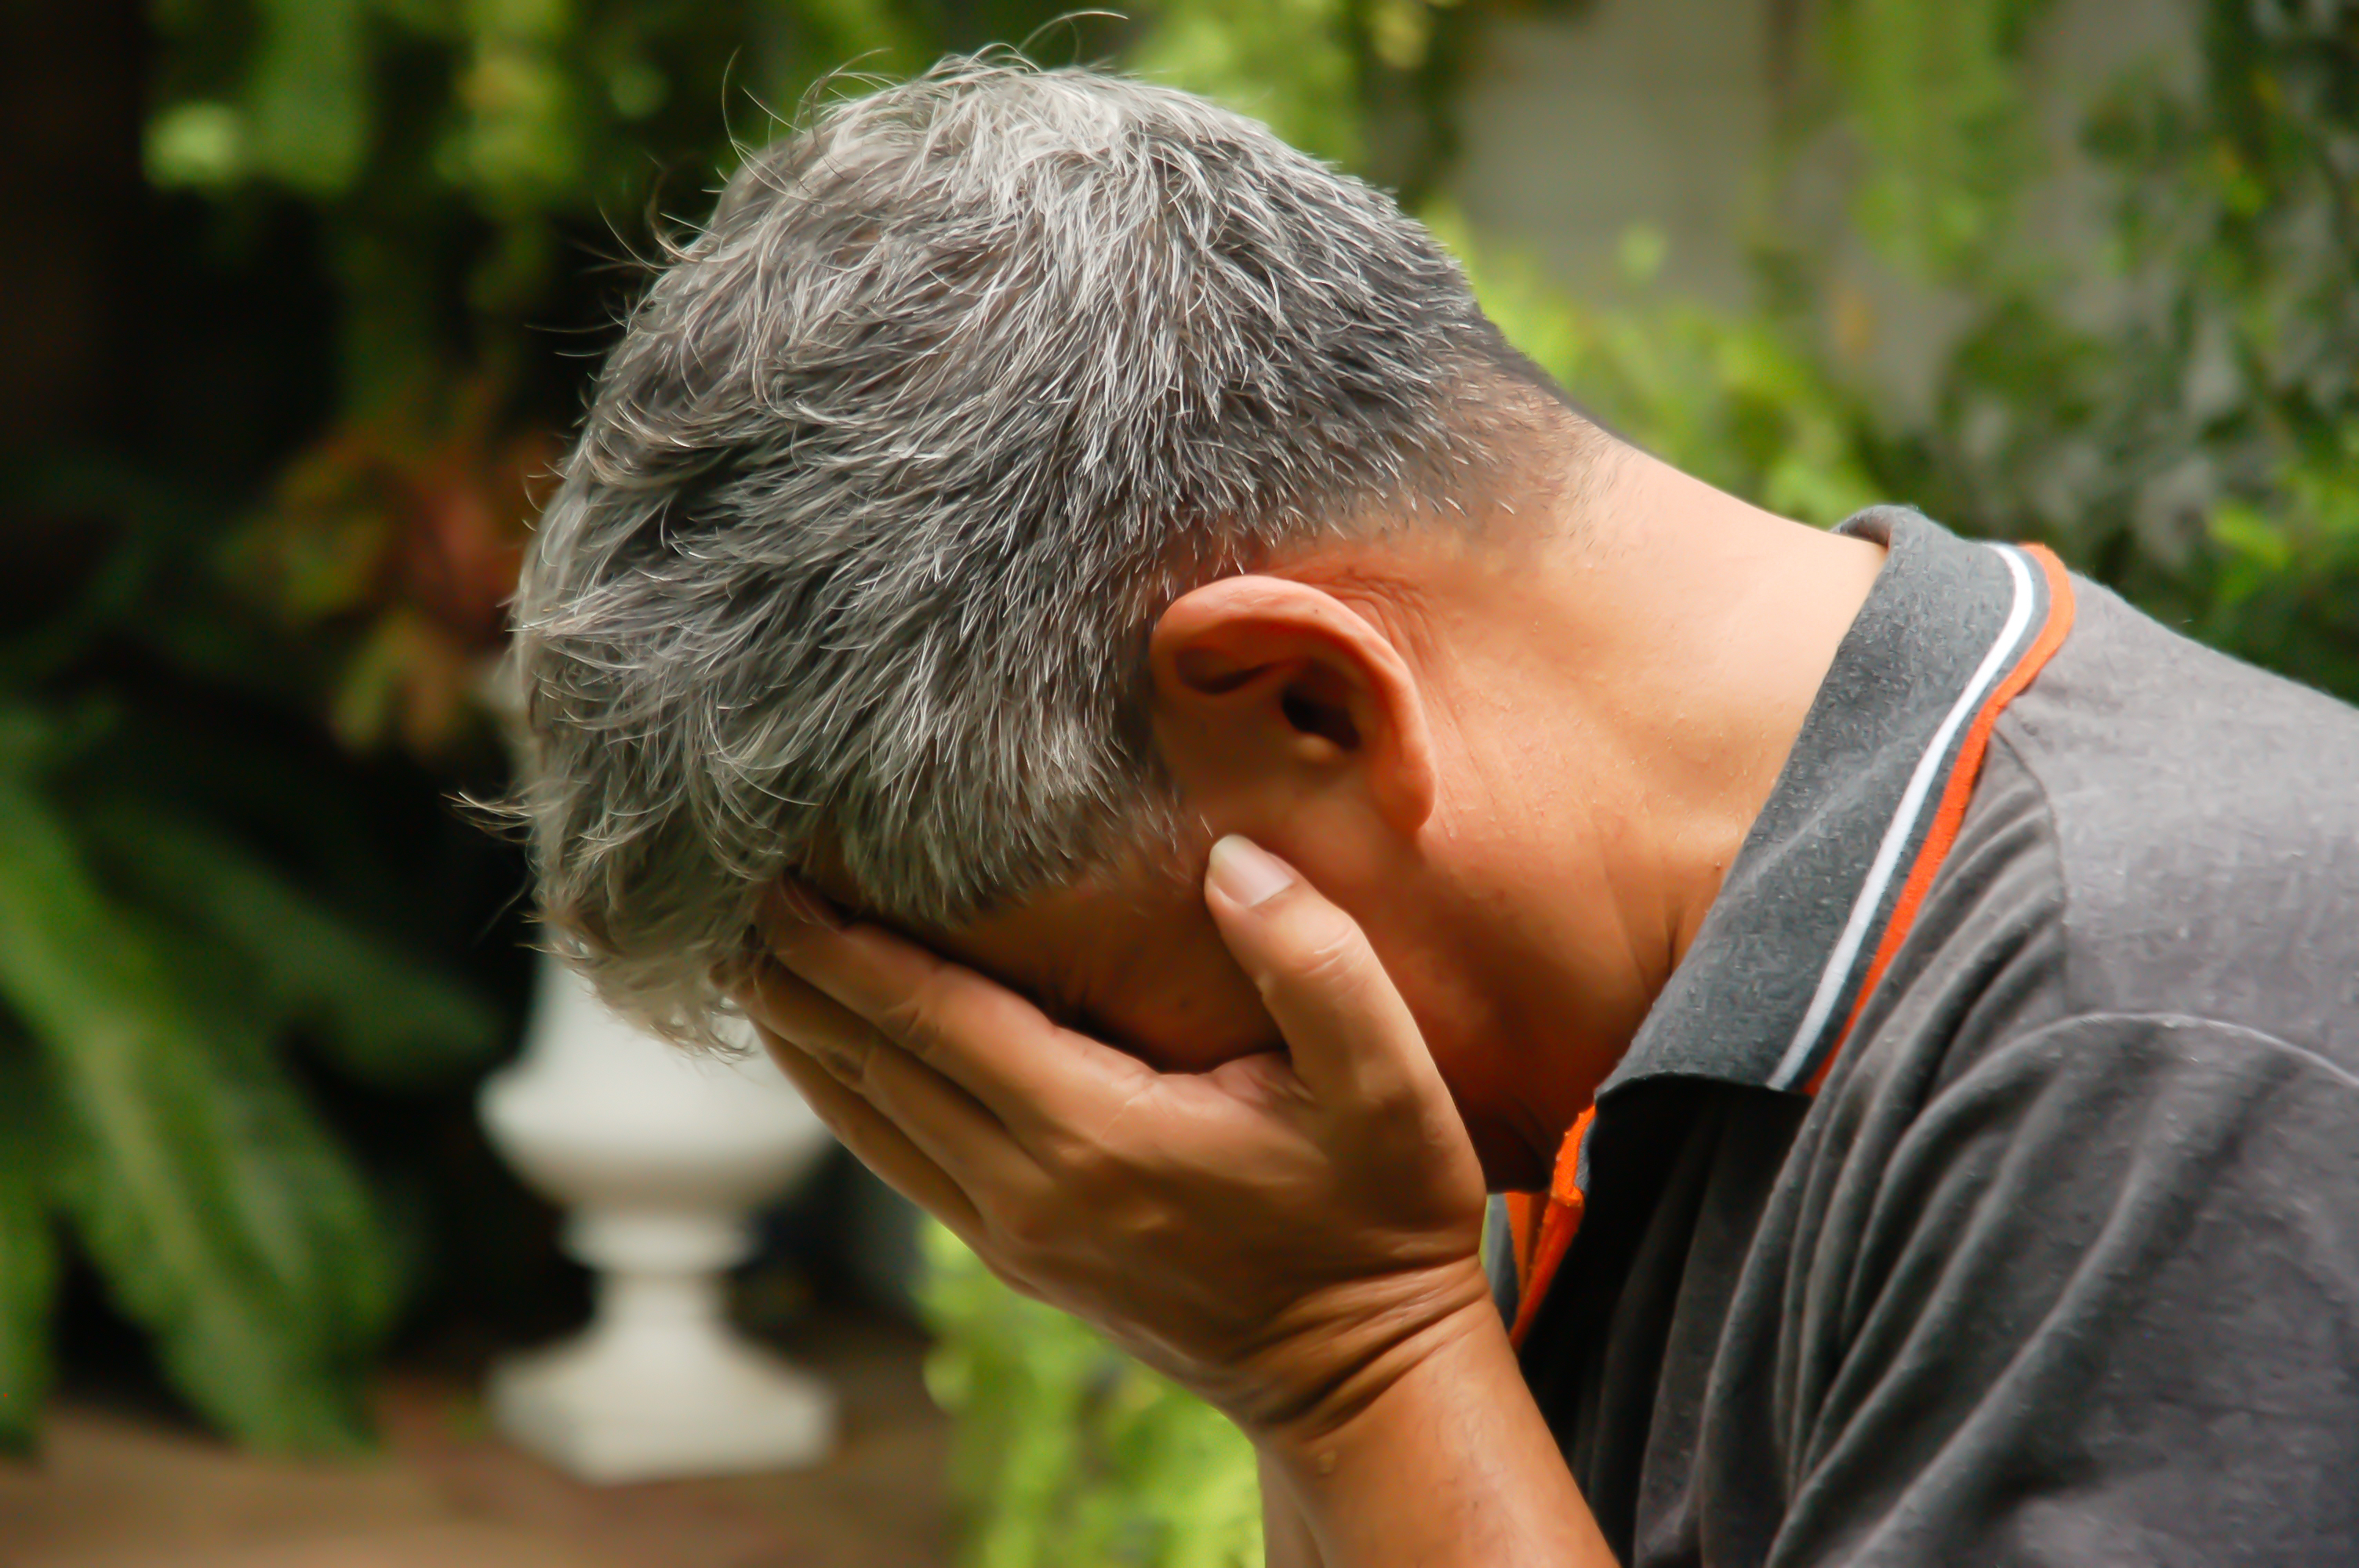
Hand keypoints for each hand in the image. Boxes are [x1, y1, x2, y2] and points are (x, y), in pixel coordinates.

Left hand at [737, 835, 1492, 1440]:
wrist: (1363, 1376)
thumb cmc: (1378, 1219)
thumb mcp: (1387, 1084)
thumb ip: (1314, 960)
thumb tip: (1229, 861)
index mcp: (1096, 1136)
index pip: (934, 1021)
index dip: (848, 949)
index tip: (782, 882)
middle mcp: (1032, 1193)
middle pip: (877, 1070)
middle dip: (801, 982)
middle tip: (738, 897)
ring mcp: (1020, 1238)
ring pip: (873, 1127)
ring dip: (807, 1047)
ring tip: (753, 970)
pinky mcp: (1027, 1262)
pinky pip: (906, 1168)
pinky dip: (854, 1105)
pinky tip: (838, 1067)